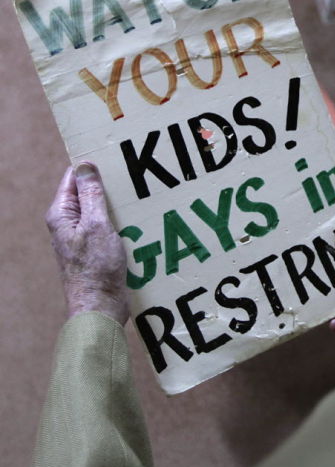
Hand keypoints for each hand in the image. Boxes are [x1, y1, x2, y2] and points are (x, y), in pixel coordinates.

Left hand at [45, 163, 128, 324]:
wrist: (100, 307)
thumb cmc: (95, 268)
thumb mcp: (97, 225)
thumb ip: (91, 195)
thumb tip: (85, 165)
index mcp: (62, 214)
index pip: (74, 177)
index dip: (93, 167)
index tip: (117, 159)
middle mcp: (69, 223)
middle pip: (89, 193)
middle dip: (110, 186)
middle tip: (134, 178)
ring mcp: (82, 237)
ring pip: (103, 210)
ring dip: (120, 206)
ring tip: (140, 198)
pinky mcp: (96, 249)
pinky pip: (111, 227)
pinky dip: (123, 222)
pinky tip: (139, 222)